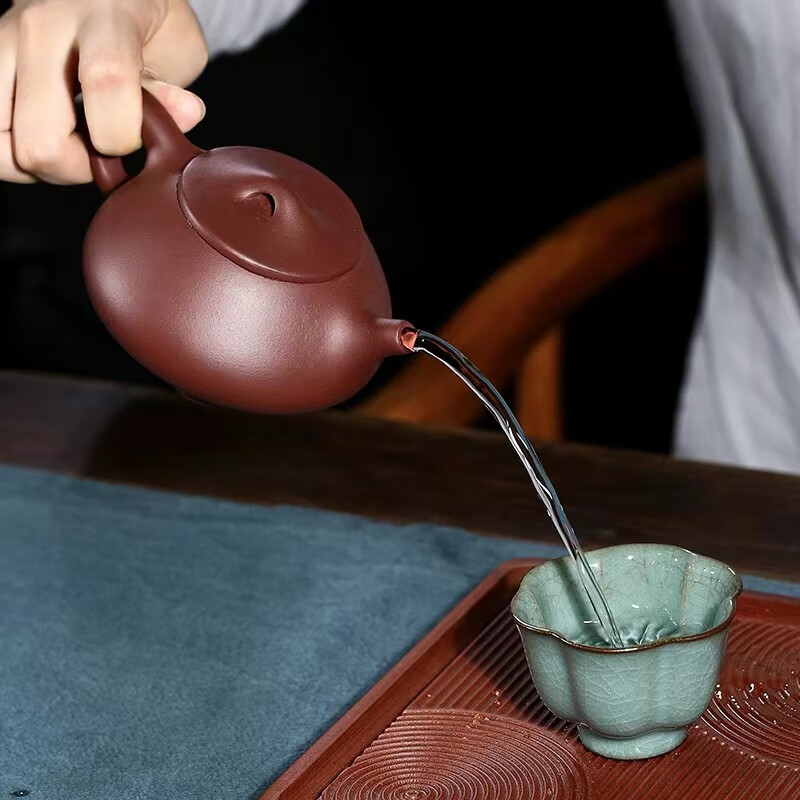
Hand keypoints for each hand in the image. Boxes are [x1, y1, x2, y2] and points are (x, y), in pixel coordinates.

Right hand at [0, 0, 207, 183]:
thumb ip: (172, 91)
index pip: (107, 81)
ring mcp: (4, 42)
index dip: (122, 134)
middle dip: (77, 169)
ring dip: (40, 165)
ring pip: (1, 143)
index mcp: (106, 16)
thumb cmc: (145, 21)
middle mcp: (43, 25)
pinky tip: (44, 141)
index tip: (133, 144)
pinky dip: (14, 158)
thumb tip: (182, 115)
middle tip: (102, 155)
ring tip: (71, 149)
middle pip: (41, 139)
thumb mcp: (177, 47)